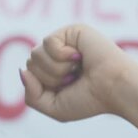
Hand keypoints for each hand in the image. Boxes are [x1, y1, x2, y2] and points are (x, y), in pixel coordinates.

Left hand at [20, 24, 137, 121]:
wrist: (114, 89)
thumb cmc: (89, 100)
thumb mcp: (53, 107)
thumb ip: (31, 95)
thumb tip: (23, 70)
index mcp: (51, 71)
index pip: (28, 74)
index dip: (43, 86)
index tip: (67, 89)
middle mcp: (56, 55)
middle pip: (30, 63)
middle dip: (50, 79)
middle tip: (73, 80)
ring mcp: (64, 42)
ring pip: (35, 54)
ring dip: (56, 69)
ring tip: (76, 70)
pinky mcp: (72, 31)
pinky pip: (48, 42)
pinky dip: (62, 56)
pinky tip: (79, 57)